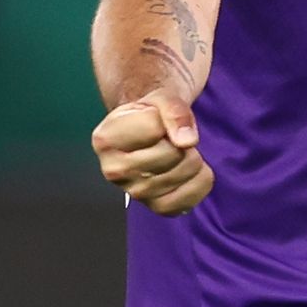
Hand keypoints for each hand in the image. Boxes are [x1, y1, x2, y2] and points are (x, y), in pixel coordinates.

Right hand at [92, 90, 214, 214]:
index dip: (166, 120)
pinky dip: (201, 181)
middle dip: (181, 141)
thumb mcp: (161, 98)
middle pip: (172, 153)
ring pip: (184, 173)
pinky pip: (191, 198)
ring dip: (192, 158)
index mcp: (106, 139)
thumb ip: (174, 111)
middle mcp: (114, 170)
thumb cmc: (152, 115)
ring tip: (177, 153)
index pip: (154, 128)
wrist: (151, 136)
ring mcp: (134, 193)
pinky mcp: (157, 207)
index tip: (156, 120)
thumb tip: (187, 141)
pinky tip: (190, 172)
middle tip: (170, 139)